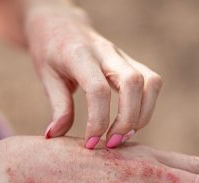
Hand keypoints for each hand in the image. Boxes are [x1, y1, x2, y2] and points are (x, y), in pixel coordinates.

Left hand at [24, 4, 161, 148]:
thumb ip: (57, 106)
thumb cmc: (50, 51)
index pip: (98, 89)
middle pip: (133, 83)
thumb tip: (54, 136)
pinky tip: (130, 122)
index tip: (90, 143)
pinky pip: (152, 83)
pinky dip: (147, 107)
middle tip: (111, 143)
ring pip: (150, 82)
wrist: (61, 23)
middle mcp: (106, 52)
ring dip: (143, 115)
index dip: (98, 121)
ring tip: (124, 135)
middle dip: (127, 120)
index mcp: (79, 54)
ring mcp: (123, 56)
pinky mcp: (132, 62)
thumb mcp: (46, 76)